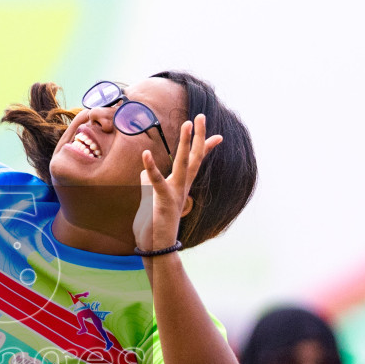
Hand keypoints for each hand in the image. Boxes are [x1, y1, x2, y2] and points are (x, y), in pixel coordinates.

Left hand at [134, 114, 220, 252]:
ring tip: (187, 123)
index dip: (206, 148)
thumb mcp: (150, 198)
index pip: (195, 163)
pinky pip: (157, 181)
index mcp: (180, 186)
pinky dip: (151, 167)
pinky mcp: (162, 201)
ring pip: (183, 164)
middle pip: (194, 157)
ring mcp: (175, 194)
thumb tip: (146, 171)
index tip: (219, 136)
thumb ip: (149, 182)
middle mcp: (181, 187)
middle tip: (200, 116)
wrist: (155, 247)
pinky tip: (145, 154)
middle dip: (198, 136)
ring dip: (186, 143)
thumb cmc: (153, 224)